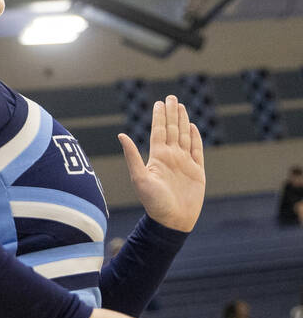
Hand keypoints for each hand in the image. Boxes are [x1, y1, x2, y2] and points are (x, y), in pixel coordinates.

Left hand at [118, 95, 204, 231]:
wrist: (172, 221)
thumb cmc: (153, 202)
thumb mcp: (139, 178)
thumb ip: (132, 156)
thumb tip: (121, 135)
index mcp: (157, 157)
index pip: (159, 131)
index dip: (159, 117)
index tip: (159, 102)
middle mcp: (171, 157)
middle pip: (172, 129)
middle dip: (171, 113)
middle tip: (171, 96)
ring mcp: (184, 163)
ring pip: (184, 136)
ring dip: (183, 121)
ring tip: (181, 106)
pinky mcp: (197, 171)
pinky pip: (197, 150)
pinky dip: (196, 138)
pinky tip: (193, 127)